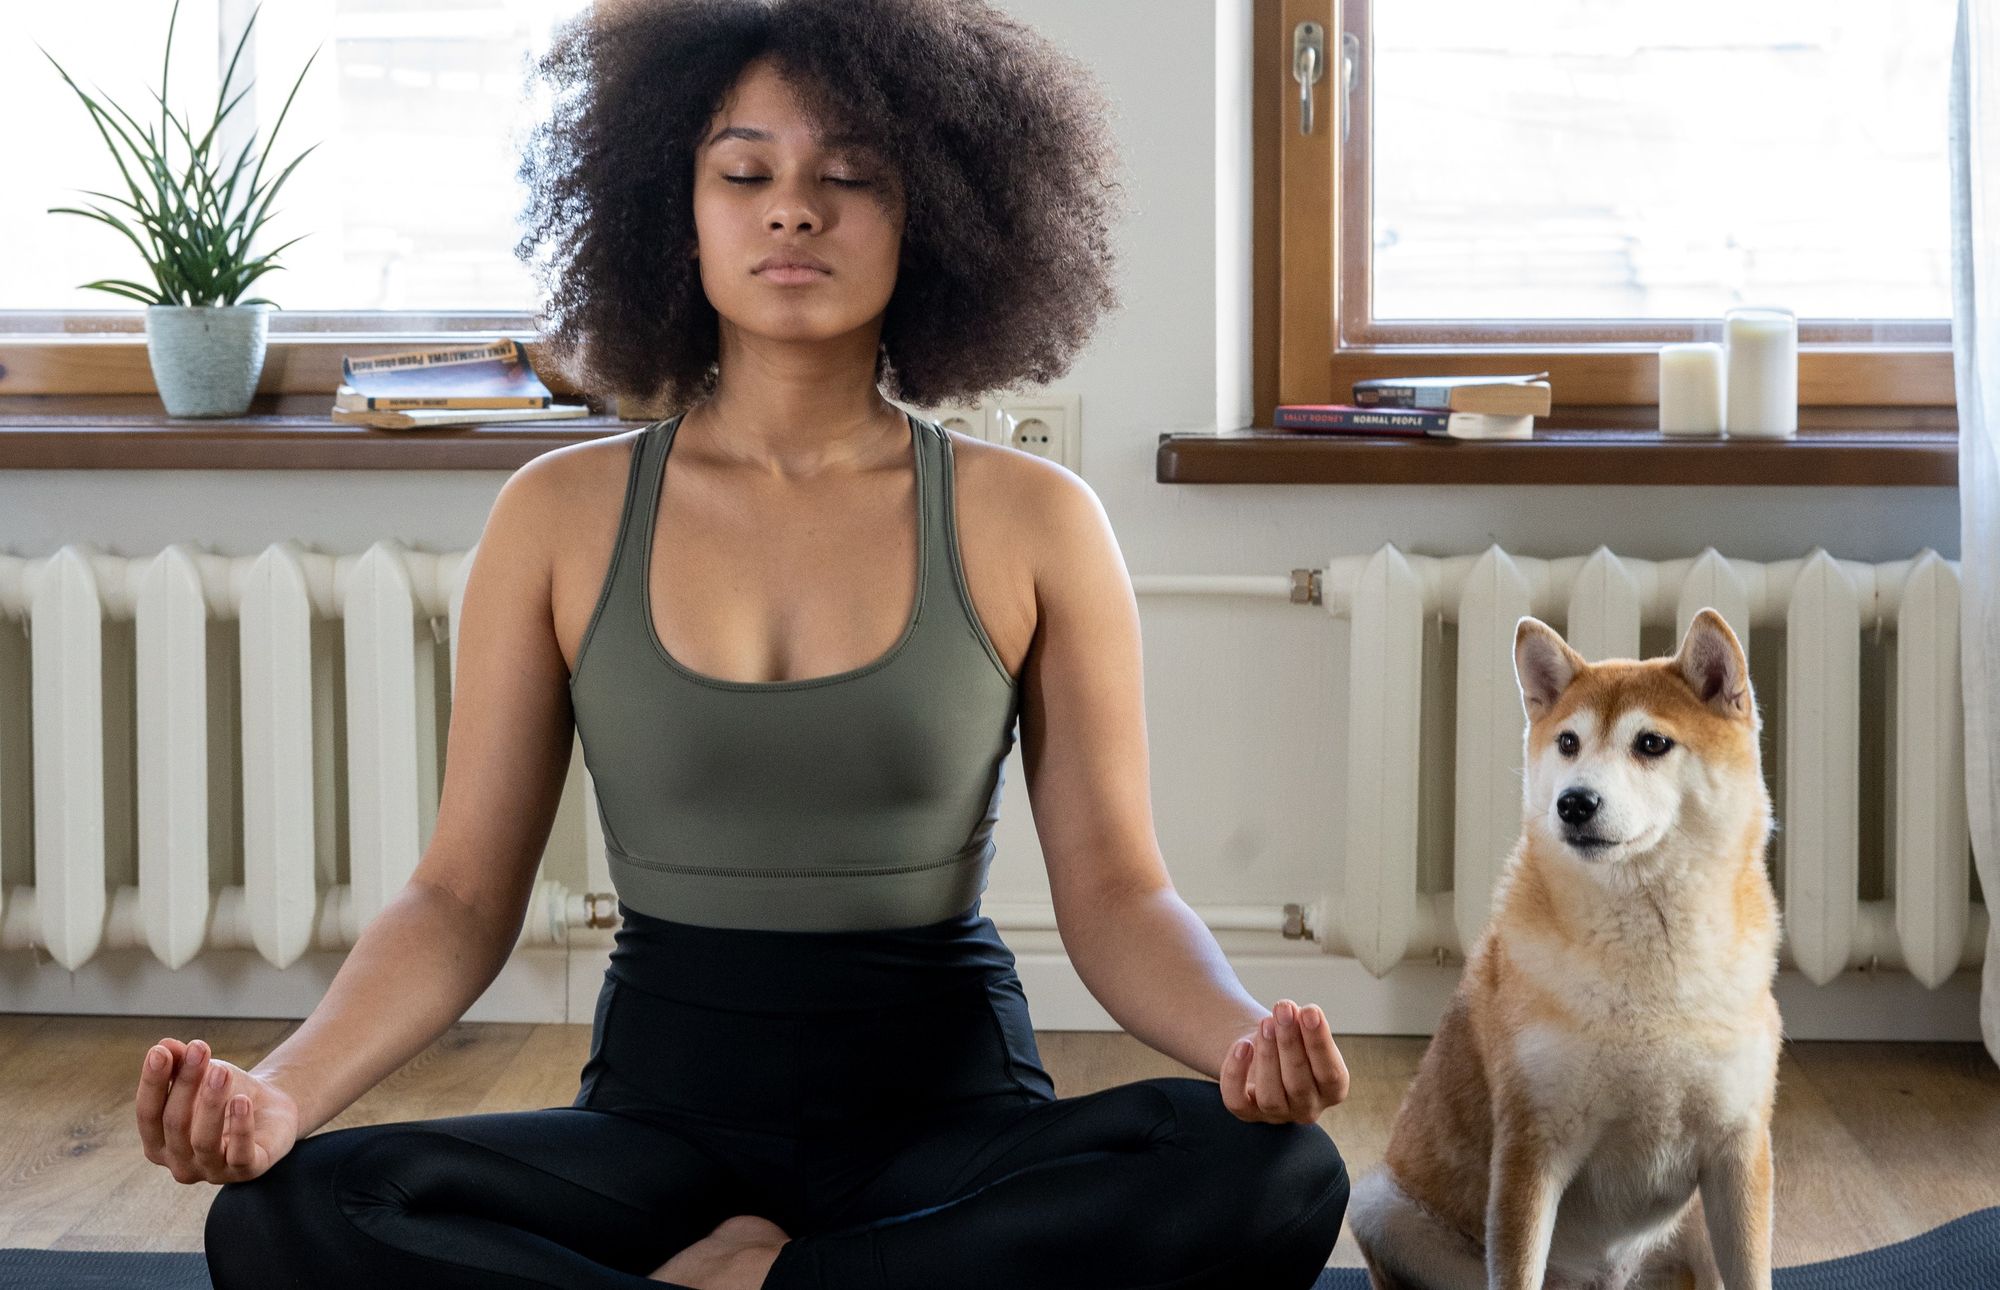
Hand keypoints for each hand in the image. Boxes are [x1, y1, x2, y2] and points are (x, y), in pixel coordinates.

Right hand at [137, 1036, 299, 1184]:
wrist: (270, 1110)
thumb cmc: (225, 1094)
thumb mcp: (201, 1075)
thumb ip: (180, 1064)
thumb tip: (165, 1045)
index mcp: (158, 1143)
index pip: (147, 1114)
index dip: (152, 1083)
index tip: (159, 1052)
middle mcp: (179, 1164)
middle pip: (175, 1124)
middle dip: (186, 1084)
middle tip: (200, 1049)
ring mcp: (212, 1172)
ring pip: (204, 1141)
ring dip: (211, 1103)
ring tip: (221, 1072)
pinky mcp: (245, 1171)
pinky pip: (239, 1154)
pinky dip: (240, 1127)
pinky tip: (242, 1101)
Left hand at [1220, 998, 1349, 1123]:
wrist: (1266, 1051)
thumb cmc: (1293, 1040)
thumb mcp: (1304, 1032)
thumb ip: (1303, 1025)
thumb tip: (1294, 1012)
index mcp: (1332, 1090)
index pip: (1331, 1074)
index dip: (1319, 1043)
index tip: (1309, 1011)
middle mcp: (1307, 1108)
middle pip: (1299, 1084)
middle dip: (1290, 1043)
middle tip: (1282, 1009)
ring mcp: (1277, 1114)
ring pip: (1270, 1097)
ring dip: (1267, 1056)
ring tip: (1266, 1023)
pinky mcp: (1247, 1112)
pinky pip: (1237, 1101)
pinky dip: (1236, 1073)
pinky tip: (1241, 1046)